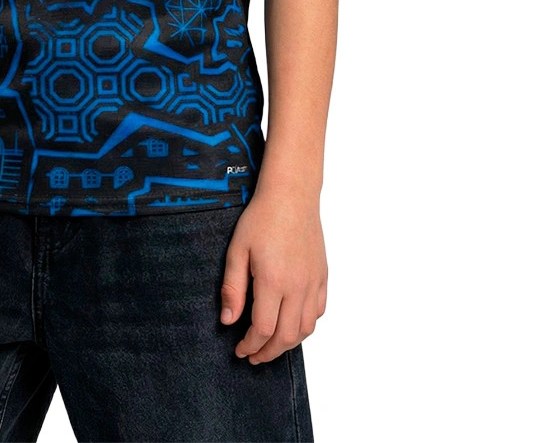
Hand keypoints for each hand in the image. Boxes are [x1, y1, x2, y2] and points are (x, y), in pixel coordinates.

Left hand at [219, 191, 326, 363]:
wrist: (291, 196)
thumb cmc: (262, 218)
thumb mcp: (237, 250)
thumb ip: (232, 288)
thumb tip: (228, 320)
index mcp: (273, 281)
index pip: (263, 329)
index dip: (250, 346)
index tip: (240, 350)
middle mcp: (297, 287)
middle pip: (286, 336)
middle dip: (268, 353)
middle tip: (253, 356)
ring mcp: (313, 283)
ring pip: (306, 329)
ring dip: (288, 344)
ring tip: (271, 346)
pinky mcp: (322, 276)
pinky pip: (319, 311)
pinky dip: (306, 326)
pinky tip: (292, 324)